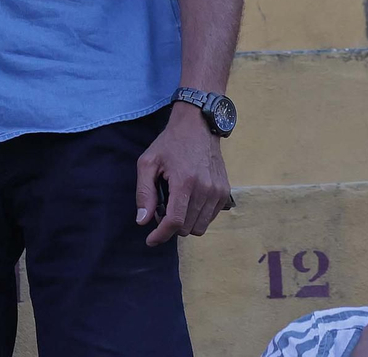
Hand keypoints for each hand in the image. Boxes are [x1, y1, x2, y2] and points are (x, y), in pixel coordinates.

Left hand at [135, 102, 230, 245]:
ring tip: (176, 205)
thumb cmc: (170, 143)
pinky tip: (189, 201)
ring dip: (185, 223)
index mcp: (185, 182)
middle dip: (171, 226)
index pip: (175, 222)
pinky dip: (197, 216)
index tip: (150, 240)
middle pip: (187, 228)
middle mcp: (205, 189)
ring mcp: (218, 191)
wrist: (198, 126)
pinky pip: (210, 217)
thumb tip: (143, 221)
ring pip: (200, 226)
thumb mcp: (148, 163)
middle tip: (162, 210)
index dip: (161, 235)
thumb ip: (144, 193)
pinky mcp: (225, 191)